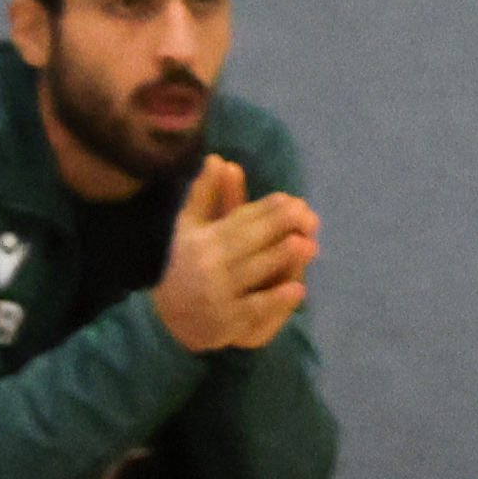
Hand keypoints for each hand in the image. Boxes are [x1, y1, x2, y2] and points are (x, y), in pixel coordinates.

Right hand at [152, 156, 319, 352]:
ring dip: (280, 259)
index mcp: (201, 238)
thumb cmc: (189, 264)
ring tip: (307, 244)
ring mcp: (218, 292)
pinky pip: (254, 308)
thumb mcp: (191, 228)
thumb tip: (219, 158)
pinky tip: (298, 289)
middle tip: (304, 215)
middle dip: (276, 228)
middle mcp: (208, 263)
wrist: (171, 318)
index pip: (236, 220)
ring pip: (252, 272)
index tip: (290, 199)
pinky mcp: (228, 320)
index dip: (264, 210)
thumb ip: (206, 195)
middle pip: (246, 243)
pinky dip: (275, 300)